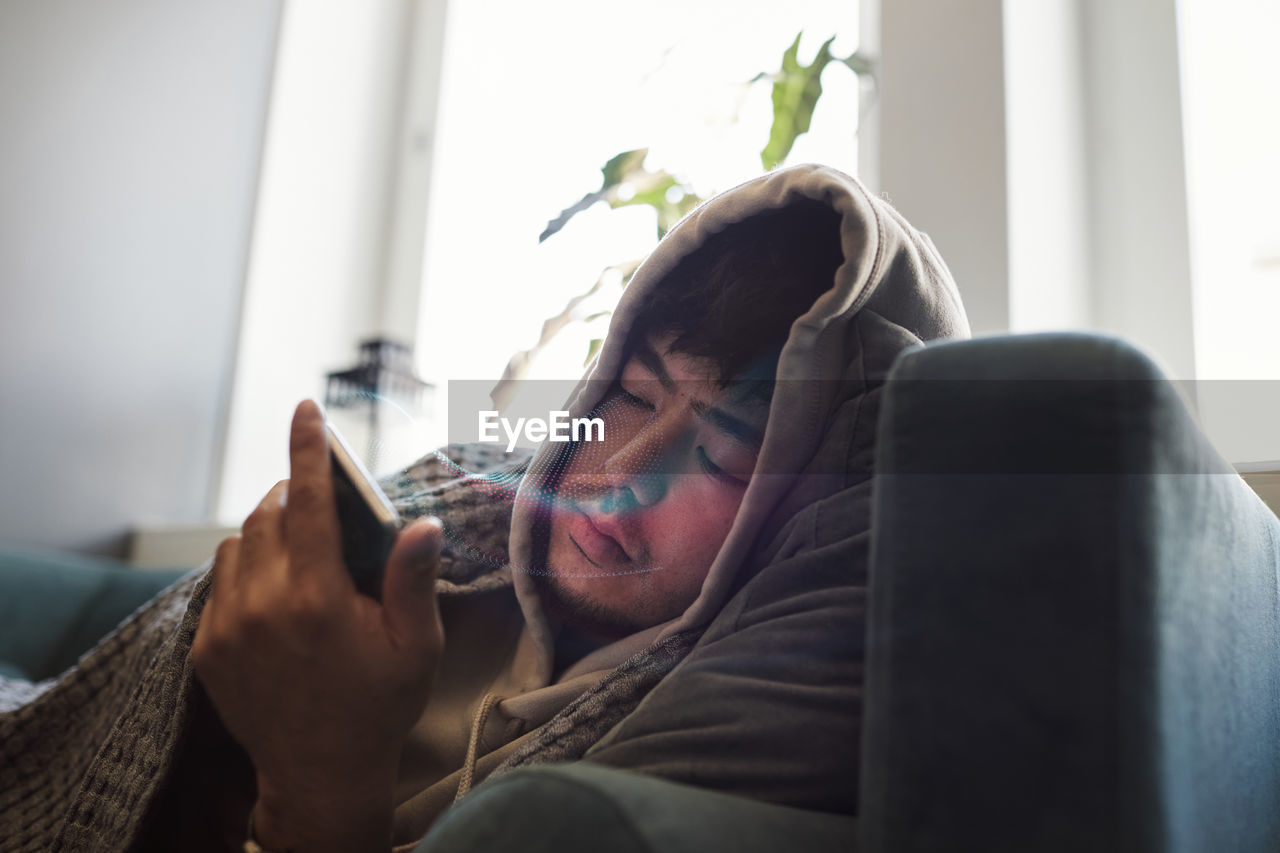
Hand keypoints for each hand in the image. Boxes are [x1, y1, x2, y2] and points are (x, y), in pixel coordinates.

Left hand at [192, 400, 444, 852]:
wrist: (320, 774)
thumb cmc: (378, 708)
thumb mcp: (416, 648)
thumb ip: (413, 581)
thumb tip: (421, 524)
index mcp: (317, 600)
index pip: (306, 504)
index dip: (308, 451)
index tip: (305, 409)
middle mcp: (263, 606)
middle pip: (267, 514)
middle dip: (293, 494)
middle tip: (326, 506)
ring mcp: (227, 627)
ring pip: (237, 543)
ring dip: (268, 531)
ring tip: (303, 552)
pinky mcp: (208, 647)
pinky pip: (220, 580)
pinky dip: (247, 567)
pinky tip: (278, 589)